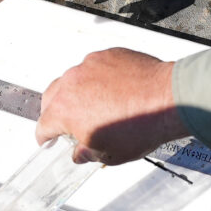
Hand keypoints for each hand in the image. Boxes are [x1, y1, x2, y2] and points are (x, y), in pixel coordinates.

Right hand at [38, 48, 188, 163]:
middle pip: (51, 97)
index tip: (47, 139)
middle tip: (68, 122)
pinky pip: (94, 67)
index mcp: (65, 111)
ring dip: (77, 92)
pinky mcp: (107, 55)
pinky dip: (98, 78)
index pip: (44, 125)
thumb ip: (88, 153)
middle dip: (55, 111)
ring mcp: (89, 66)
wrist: (167, 99)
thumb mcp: (110, 155)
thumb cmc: (141, 126)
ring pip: (72, 79)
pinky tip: (114, 89)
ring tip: (95, 104)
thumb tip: (81, 152)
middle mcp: (72, 84)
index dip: (44, 136)